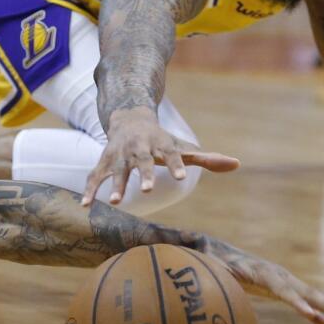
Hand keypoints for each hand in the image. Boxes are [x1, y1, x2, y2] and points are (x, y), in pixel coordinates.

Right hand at [82, 108, 239, 205]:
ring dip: (117, 185)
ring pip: (119, 170)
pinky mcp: (104, 161)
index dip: (177, 164)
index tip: (182, 176)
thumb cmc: (161, 140)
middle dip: (146, 175)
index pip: (172, 154)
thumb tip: (236, 164)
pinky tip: (86, 205)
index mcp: (162, 145)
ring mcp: (120, 155)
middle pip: (144, 162)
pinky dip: (90, 189)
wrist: (128, 119)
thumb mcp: (182, 148)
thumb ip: (207, 159)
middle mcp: (140, 149)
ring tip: (116, 202)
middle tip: (149, 190)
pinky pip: (95, 176)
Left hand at [201, 238, 323, 323]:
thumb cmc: (213, 260)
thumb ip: (211, 266)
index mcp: (263, 272)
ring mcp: (284, 282)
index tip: (309, 314)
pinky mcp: (282, 290)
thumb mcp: (211, 265)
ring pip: (311, 298)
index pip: (283, 289)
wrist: (217, 250)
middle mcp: (279, 276)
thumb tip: (205, 263)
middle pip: (307, 293)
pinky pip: (304, 303)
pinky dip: (317, 315)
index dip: (296, 301)